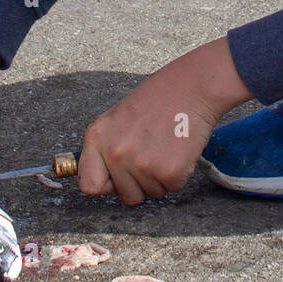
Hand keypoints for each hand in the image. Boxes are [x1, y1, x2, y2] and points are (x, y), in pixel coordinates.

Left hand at [78, 37, 251, 204]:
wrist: (193, 86)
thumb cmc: (159, 98)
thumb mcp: (118, 118)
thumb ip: (107, 148)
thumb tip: (102, 183)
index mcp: (97, 137)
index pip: (89, 184)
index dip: (108, 183)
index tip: (119, 174)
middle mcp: (115, 153)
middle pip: (127, 195)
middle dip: (141, 181)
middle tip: (153, 151)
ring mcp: (141, 164)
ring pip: (152, 193)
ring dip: (161, 176)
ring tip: (167, 145)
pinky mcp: (169, 172)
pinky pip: (173, 188)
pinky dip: (180, 173)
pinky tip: (180, 149)